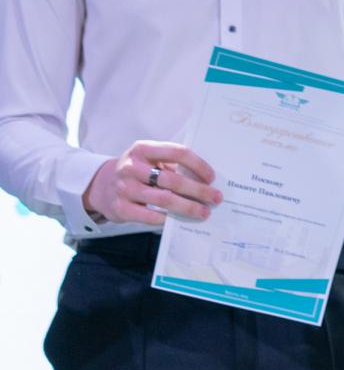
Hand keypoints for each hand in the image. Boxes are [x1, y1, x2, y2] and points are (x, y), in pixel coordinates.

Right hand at [82, 141, 220, 224]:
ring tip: (203, 212)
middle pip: (173, 179)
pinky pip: (149, 216)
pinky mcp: (120, 208)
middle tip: (215, 198)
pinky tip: (179, 220)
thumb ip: (171, 164)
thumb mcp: (150, 159)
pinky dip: (167, 219)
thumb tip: (205, 180)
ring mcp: (124, 188)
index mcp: (143, 149)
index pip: (177, 152)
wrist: (102, 186)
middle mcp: (131, 167)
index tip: (212, 177)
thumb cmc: (137, 171)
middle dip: (198, 190)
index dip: (198, 165)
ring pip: (164, 199)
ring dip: (188, 207)